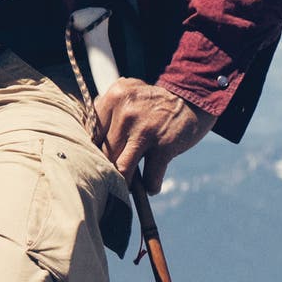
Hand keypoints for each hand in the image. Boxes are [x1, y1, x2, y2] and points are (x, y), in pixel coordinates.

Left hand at [89, 77, 211, 197]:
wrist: (193, 100)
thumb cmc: (154, 103)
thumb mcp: (129, 94)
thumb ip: (108, 109)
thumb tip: (89, 139)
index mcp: (114, 97)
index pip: (92, 134)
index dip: (94, 152)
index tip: (97, 163)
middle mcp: (126, 112)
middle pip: (105, 153)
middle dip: (109, 169)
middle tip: (112, 180)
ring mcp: (145, 130)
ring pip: (121, 169)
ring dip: (126, 183)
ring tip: (128, 187)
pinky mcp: (163, 146)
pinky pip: (150, 178)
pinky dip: (150, 187)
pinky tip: (151, 186)